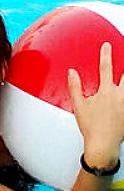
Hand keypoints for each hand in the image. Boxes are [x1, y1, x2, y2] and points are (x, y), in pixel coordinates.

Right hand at [68, 42, 123, 166]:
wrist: (103, 145)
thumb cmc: (91, 127)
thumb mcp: (78, 105)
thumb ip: (75, 86)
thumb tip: (72, 72)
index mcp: (106, 92)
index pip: (106, 68)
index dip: (106, 55)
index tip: (107, 45)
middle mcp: (120, 96)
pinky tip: (122, 96)